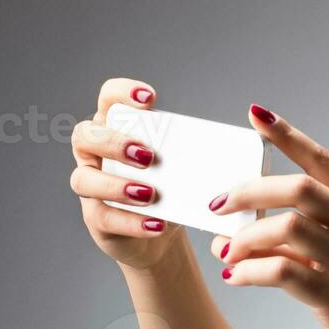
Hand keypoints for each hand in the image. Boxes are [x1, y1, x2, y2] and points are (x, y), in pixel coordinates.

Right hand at [69, 77, 183, 269]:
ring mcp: (91, 187)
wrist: (160, 235)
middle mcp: (95, 154)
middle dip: (114, 142)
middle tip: (148, 156)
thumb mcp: (184, 165)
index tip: (150, 100)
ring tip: (150, 194)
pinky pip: (103, 217)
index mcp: (115, 130)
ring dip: (117, 185)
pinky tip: (156, 223)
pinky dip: (131, 221)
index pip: (108, 99)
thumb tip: (243, 125)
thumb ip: (197, 146)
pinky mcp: (96, 218)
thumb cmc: (170, 190)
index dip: (122, 93)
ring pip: (84, 179)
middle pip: (85, 135)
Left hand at [207, 104, 328, 328]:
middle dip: (250, 190)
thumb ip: (303, 237)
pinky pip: (282, 273)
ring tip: (225, 253)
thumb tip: (231, 231)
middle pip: (300, 189)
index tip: (255, 115)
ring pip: (288, 229)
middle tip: (218, 205)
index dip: (288, 135)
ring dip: (245, 238)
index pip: (325, 162)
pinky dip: (249, 271)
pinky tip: (235, 277)